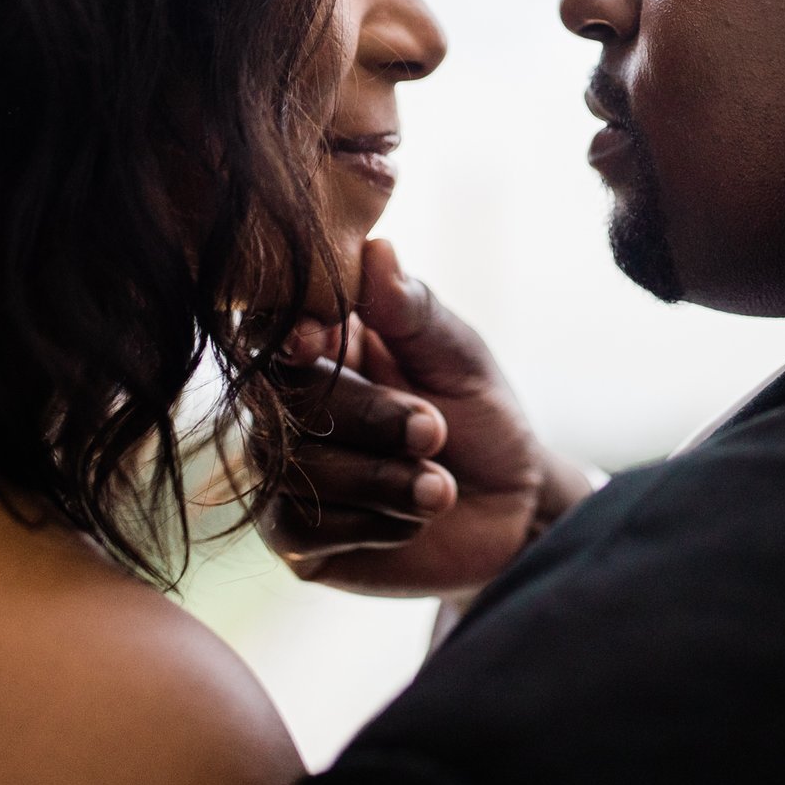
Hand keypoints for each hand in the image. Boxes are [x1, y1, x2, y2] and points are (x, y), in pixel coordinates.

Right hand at [259, 240, 596, 596]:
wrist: (512, 512)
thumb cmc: (482, 419)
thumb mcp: (460, 358)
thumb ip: (414, 310)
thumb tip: (376, 249)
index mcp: (323, 344)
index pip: (271, 327)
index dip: (286, 333)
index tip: (318, 340)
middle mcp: (289, 404)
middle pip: (283, 400)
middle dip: (368, 416)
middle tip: (435, 429)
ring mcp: (284, 470)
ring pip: (292, 466)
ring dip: (381, 478)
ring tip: (440, 485)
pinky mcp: (293, 535)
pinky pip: (298, 525)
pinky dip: (369, 523)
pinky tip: (411, 518)